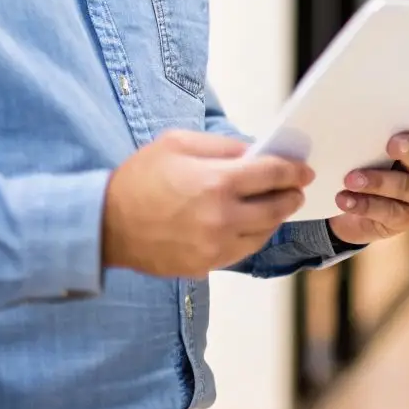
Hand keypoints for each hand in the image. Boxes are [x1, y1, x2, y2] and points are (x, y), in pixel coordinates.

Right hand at [102, 130, 313, 277]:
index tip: (303, 170)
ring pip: (263, 233)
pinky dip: (254, 236)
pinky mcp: (205, 265)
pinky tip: (253, 225)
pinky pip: (243, 251)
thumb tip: (254, 152)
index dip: (293, 171)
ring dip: (275, 218)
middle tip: (297, 188)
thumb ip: (221, 146)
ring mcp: (215, 246)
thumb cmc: (139, 178)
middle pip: (275, 207)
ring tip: (277, 206)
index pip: (271, 175)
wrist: (105, 224)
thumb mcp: (177, 143)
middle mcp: (221, 218)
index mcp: (216, 182)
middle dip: (291, 195)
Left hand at [328, 107, 408, 246]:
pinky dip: (364, 204)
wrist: (342, 208)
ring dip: (376, 181)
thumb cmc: (351, 167)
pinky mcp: (404, 218)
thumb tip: (332, 120)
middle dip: (408, 148)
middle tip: (392, 145)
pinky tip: (344, 200)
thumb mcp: (352, 148)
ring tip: (350, 180)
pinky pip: (388, 211)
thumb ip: (354, 134)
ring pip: (402, 185)